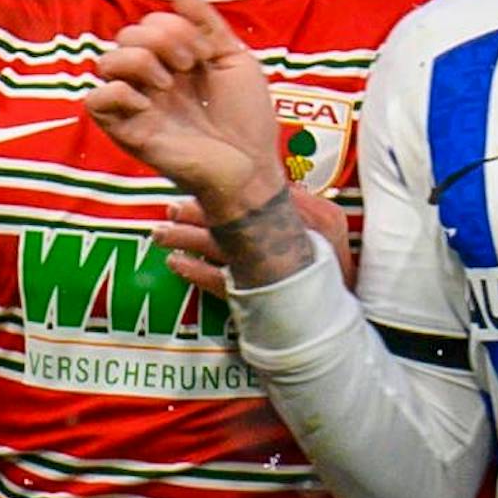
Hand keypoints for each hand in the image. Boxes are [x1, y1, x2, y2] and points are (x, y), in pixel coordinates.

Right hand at [88, 0, 287, 217]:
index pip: (150, 23)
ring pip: (106, 62)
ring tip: (169, 83)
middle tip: (190, 66)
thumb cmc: (247, 120)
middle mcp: (150, 82)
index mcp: (172, 64)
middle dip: (161, 38)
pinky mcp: (127, 133)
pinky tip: (149, 101)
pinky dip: (119, 91)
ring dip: (140, 60)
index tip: (206, 53)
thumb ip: (207, 25)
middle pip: (125, 36)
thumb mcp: (233, 60)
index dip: (176, 25)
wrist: (251, 166)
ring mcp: (137, 106)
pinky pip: (95, 101)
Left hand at [157, 187, 355, 293]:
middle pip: (233, 214)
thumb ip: (302, 204)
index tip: (201, 179)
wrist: (337, 318)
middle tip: (171, 207)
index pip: (263, 190)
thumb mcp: (330, 228)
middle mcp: (288, 238)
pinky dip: (193, 271)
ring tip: (160, 233)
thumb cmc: (333, 269)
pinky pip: (217, 281)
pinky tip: (175, 263)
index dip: (228, 184)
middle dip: (198, 210)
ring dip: (185, 238)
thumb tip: (272, 182)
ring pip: (219, 245)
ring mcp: (270, 268)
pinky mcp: (256, 294)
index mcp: (311, 216)